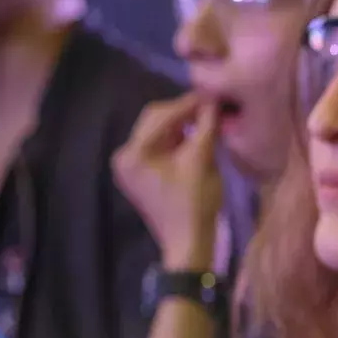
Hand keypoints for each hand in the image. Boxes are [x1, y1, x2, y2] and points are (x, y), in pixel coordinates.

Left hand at [112, 93, 222, 270]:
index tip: (213, 94)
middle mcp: (123, 155)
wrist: (188, 243)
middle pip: (155, 121)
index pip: (162, 115)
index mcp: (133, 153)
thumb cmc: (194, 203)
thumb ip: (205, 125)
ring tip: (206, 120)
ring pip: (157, 133)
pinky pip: (157, 147)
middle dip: (184, 112)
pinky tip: (195, 137)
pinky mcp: (138, 174)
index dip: (189, 102)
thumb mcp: (202, 160)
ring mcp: (128, 166)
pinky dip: (176, 140)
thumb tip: (213, 99)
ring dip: (181, 125)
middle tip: (211, 106)